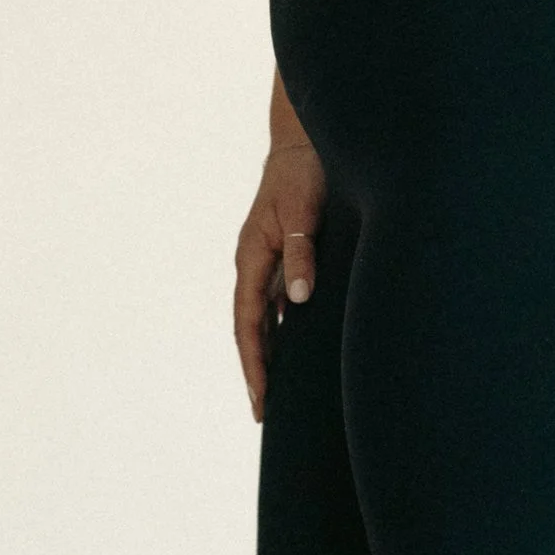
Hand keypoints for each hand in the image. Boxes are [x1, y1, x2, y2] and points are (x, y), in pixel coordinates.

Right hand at [234, 136, 325, 422]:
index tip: (261, 398)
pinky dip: (287, 331)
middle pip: (251, 329)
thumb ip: (300, 252)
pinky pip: (281, 303)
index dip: (254, 362)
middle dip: (257, 370)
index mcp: (251, 258)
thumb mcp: (302, 211)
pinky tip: (302, 351)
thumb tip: (298, 300)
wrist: (307, 142)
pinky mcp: (286, 256)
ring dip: (270, 354)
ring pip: (265, 319)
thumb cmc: (304, 174)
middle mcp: (255, 265)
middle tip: (265, 413)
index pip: (247, 323)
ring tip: (281, 393)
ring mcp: (269, 262)